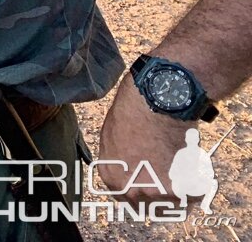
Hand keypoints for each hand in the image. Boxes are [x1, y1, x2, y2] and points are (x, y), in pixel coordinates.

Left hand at [97, 82, 192, 206]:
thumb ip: (122, 163)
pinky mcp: (180, 190)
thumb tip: (133, 172)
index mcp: (112, 179)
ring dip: (182, 187)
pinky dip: (197, 180)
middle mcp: (131, 191)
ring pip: (176, 201)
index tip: (154, 184)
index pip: (128, 199)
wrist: (155, 104)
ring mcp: (156, 193)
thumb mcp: (113, 140)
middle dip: (163, 191)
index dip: (143, 191)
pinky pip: (194, 193)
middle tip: (172, 173)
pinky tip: (190, 158)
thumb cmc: (133, 114)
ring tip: (180, 161)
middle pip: (152, 205)